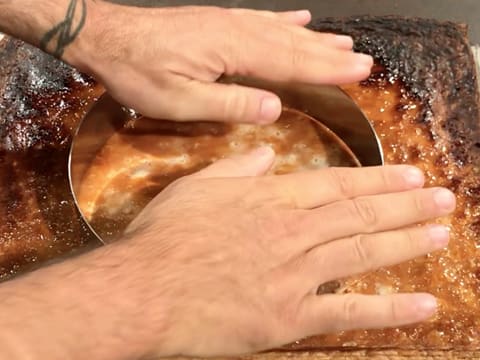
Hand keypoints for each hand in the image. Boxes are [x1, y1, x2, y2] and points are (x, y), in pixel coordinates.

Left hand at [71, 4, 372, 123]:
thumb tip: (275, 107)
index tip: (359, 71)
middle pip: (293, 44)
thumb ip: (229, 103)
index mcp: (232, 50)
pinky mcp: (217, 22)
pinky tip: (299, 20)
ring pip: (281, 31)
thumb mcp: (180, 100)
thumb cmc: (138, 72)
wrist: (104, 37)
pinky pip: (260, 19)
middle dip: (330, 54)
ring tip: (343, 42)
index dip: (327, 68)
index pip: (290, 61)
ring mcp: (228, 23)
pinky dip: (284, 22)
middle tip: (363, 60)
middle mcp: (237, 31)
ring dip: (314, 38)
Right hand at [119, 147, 454, 357]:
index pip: (337, 185)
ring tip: (441, 232)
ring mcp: (293, 275)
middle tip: (442, 198)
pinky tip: (423, 304)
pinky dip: (389, 309)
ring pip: (362, 253)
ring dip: (407, 242)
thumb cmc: (164, 237)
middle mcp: (290, 232)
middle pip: (359, 214)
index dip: (378, 180)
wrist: (143, 290)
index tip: (410, 175)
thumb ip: (236, 169)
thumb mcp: (195, 188)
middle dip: (406, 205)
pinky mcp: (288, 317)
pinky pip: (347, 311)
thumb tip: (266, 157)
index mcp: (269, 200)